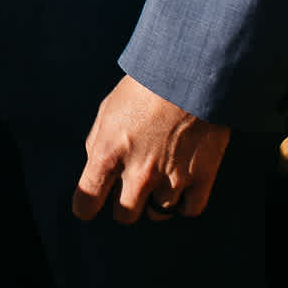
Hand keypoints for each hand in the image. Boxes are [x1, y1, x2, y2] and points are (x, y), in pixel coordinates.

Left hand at [73, 76, 229, 223]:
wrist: (191, 71)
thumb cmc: (144, 86)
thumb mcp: (108, 109)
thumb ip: (98, 143)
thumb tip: (96, 168)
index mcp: (109, 152)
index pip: (87, 201)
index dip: (86, 206)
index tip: (89, 206)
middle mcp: (138, 172)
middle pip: (125, 215)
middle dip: (124, 204)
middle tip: (130, 188)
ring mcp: (171, 178)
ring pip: (157, 214)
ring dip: (155, 201)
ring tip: (159, 177)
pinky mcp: (201, 178)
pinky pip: (188, 210)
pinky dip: (184, 203)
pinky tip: (181, 186)